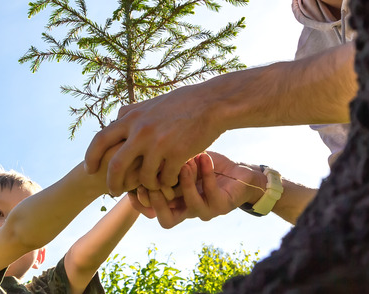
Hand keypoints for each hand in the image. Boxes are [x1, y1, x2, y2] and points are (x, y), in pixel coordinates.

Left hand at [85, 82, 224, 193]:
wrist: (211, 104)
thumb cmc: (181, 103)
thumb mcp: (150, 104)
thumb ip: (132, 112)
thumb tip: (116, 117)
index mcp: (132, 118)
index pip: (100, 139)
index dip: (91, 156)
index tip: (89, 168)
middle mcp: (141, 131)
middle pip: (116, 166)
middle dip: (112, 183)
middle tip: (113, 191)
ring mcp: (159, 144)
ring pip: (143, 177)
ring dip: (146, 185)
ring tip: (151, 185)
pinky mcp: (177, 155)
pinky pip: (165, 179)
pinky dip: (166, 183)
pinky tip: (170, 180)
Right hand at [128, 151, 262, 228]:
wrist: (237, 173)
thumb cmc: (203, 166)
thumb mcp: (177, 159)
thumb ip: (158, 160)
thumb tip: (131, 150)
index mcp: (171, 202)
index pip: (149, 211)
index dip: (140, 199)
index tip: (138, 175)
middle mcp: (186, 210)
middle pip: (166, 219)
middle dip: (159, 199)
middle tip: (156, 175)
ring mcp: (204, 210)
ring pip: (190, 206)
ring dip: (186, 183)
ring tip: (185, 163)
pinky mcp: (222, 205)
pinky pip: (211, 193)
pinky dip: (206, 174)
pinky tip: (203, 157)